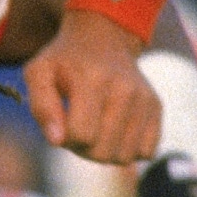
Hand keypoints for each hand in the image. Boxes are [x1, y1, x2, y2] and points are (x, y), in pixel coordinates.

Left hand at [21, 14, 158, 163]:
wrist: (102, 39)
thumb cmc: (64, 62)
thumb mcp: (39, 73)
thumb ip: (41, 107)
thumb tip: (57, 141)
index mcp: (92, 78)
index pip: (81, 135)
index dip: (65, 139)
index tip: (61, 122)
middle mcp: (124, 88)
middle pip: (102, 152)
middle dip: (83, 149)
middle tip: (77, 126)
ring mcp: (144, 98)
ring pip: (124, 157)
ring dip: (104, 152)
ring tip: (95, 129)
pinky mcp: (156, 106)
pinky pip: (146, 152)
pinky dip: (128, 150)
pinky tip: (116, 130)